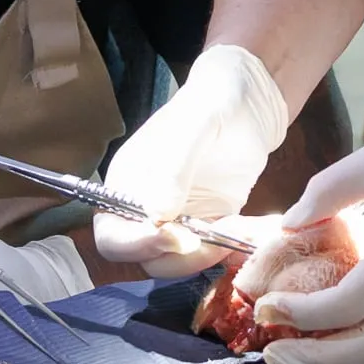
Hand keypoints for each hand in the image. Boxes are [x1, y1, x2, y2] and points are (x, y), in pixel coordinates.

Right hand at [97, 45, 289, 265]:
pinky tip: (245, 233)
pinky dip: (226, 252)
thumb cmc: (216, 100)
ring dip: (203, 259)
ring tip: (234, 233)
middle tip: (212, 241)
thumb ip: (174, 164)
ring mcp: (177, 219)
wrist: (252, 102)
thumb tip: (157, 214)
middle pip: (142, 257)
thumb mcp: (196, 122)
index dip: (135, 245)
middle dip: (175, 258)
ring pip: (176, 263)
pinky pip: (207, 253)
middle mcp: (144, 207)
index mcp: (127, 182)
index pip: (112, 233)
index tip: (174, 237)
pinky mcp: (208, 224)